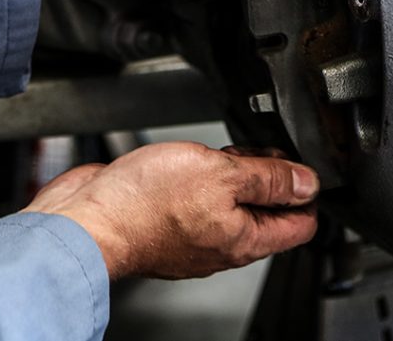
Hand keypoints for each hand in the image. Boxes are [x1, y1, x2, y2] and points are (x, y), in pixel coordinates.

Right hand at [23, 142, 319, 279]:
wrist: (82, 219)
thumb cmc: (143, 205)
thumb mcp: (222, 175)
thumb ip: (269, 178)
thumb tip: (307, 182)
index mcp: (244, 240)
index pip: (301, 225)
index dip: (310, 192)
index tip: (305, 165)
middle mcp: (221, 243)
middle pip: (266, 211)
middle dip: (272, 176)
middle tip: (264, 148)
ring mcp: (193, 233)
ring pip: (231, 202)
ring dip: (235, 173)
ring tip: (226, 151)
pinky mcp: (165, 220)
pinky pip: (198, 199)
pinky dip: (202, 177)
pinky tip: (192, 159)